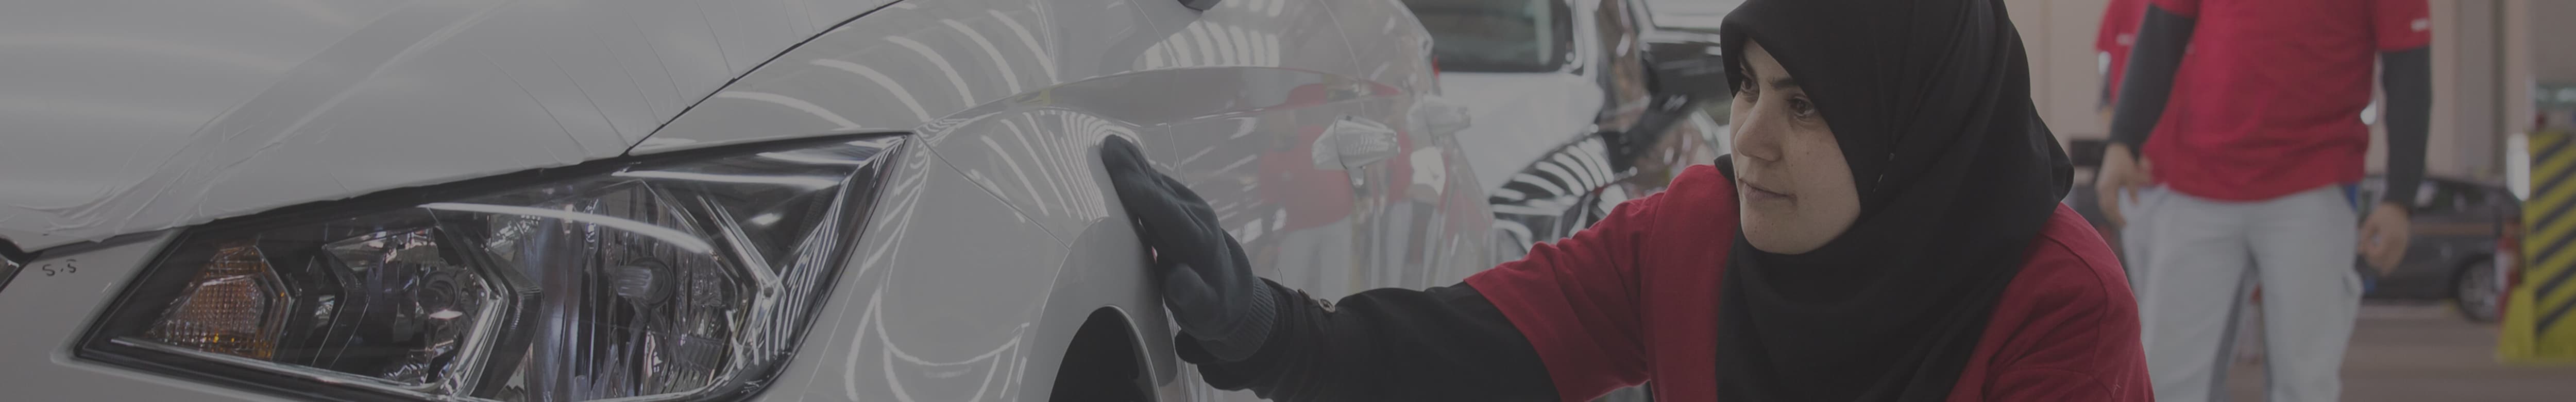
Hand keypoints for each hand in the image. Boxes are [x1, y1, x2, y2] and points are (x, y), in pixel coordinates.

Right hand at [1099, 137, 1278, 360]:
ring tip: (1109, 144)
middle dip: (1134, 170)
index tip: (1121, 176)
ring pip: (1157, 184)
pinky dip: (1137, 172)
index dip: (1142, 193)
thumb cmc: (1210, 306)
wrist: (1231, 289)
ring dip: (1134, 164)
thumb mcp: (1204, 311)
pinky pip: (1156, 186)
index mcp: (1198, 243)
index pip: (1166, 213)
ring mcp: (1190, 208)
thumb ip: (1191, 296)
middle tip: (1108, 146)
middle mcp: (1195, 218)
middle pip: (1160, 191)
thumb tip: (1178, 278)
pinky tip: (1120, 157)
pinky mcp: (1182, 205)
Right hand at [2094, 143, 2153, 227]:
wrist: (2116, 151)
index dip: (2117, 216)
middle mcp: (2102, 188)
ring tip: (2120, 221)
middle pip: (2105, 208)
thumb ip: (2133, 191)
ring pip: (2103, 205)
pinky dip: (2109, 208)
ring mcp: (2100, 187)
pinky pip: (2104, 200)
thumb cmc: (2125, 163)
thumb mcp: (2132, 177)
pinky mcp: (2102, 186)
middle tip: (2124, 225)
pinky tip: (2116, 212)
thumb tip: (2136, 205)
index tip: (2126, 224)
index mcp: (2108, 186)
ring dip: (2111, 214)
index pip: (2111, 206)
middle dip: (2114, 218)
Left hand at [2358, 202, 2411, 273]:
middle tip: (2367, 251)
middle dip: (2373, 259)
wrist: (2399, 207)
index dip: (2369, 251)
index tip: (2366, 242)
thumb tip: (2360, 252)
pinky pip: (2398, 259)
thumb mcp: (2370, 223)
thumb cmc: (2382, 214)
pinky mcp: (2405, 245)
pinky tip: (2384, 269)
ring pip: (2393, 262)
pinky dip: (2390, 263)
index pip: (2378, 253)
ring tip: (2372, 260)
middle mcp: (2398, 243)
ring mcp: (2403, 245)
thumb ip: (2365, 237)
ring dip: (2381, 264)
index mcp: (2389, 237)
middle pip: (2385, 261)